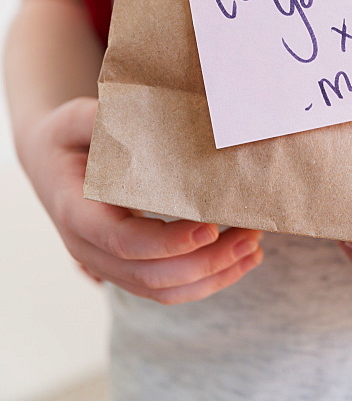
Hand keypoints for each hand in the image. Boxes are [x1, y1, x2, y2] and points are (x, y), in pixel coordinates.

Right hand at [21, 97, 263, 303]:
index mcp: (76, 211)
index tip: (210, 226)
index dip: (167, 242)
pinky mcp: (127, 266)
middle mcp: (89, 248)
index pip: (123, 241)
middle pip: (149, 275)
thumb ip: (103, 118)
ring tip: (253, 248)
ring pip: (162, 290)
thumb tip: (147, 111)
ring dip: (212, 276)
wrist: (49, 161)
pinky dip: (206, 281)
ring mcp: (107, 264)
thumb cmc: (68, 136)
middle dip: (204, 263)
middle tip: (248, 236)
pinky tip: (240, 260)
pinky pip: (167, 287)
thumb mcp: (77, 119)